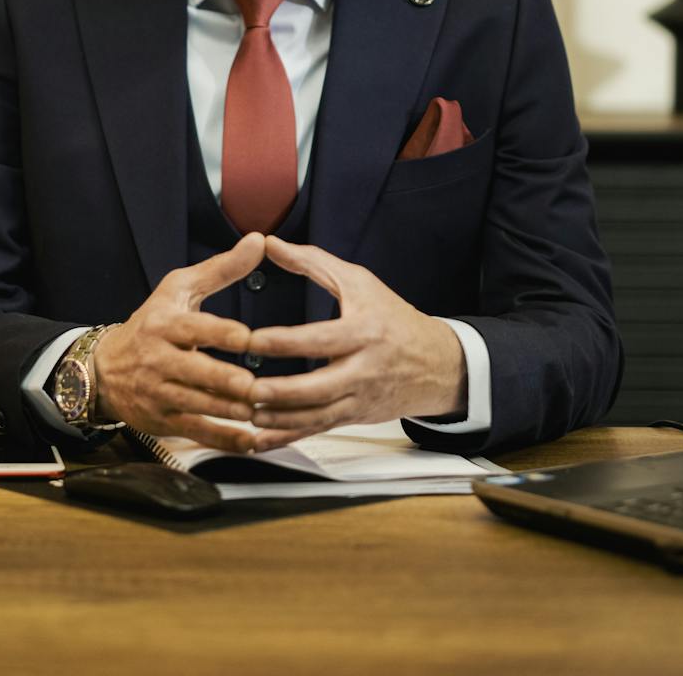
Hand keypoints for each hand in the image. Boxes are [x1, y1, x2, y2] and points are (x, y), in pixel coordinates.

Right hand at [93, 232, 265, 452]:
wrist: (104, 370)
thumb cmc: (153, 324)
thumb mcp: (179, 290)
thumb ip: (221, 268)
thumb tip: (259, 240)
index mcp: (165, 324)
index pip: (194, 328)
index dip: (219, 334)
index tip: (247, 338)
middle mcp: (159, 360)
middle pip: (194, 372)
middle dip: (225, 381)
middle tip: (256, 386)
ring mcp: (159, 393)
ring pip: (197, 405)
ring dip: (230, 411)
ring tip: (262, 413)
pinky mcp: (163, 421)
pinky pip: (197, 433)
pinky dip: (225, 439)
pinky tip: (252, 440)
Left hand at [244, 236, 464, 448]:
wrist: (437, 364)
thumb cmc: (392, 318)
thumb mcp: (359, 282)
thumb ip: (313, 262)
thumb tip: (270, 243)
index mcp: (364, 332)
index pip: (321, 340)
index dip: (285, 342)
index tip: (253, 340)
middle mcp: (363, 369)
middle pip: (318, 388)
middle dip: (281, 392)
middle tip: (246, 390)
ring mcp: (359, 398)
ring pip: (316, 417)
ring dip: (279, 420)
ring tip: (245, 413)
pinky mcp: (353, 417)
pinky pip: (316, 431)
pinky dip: (286, 438)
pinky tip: (259, 440)